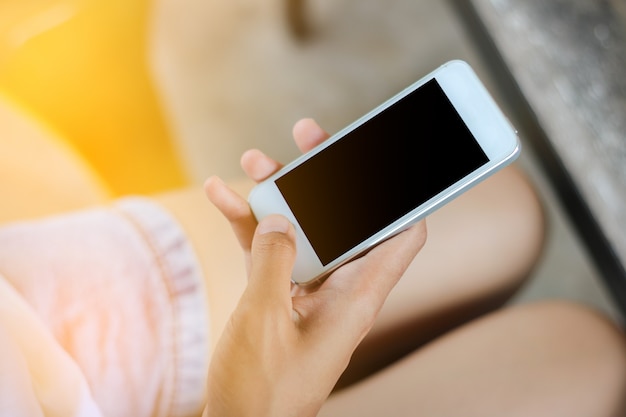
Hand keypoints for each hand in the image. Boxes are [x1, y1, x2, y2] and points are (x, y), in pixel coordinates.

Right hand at [203, 119, 426, 416]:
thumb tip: (281, 217)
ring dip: (279, 195)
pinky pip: (270, 249)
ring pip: (304, 228)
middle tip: (309, 136)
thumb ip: (273, 259)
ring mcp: (309, 290)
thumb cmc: (260, 389)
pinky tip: (221, 197)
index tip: (396, 158)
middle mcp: (340, 288)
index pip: (402, 235)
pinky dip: (249, 224)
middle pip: (347, 218)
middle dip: (328, 175)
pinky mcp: (280, 295)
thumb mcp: (264, 319)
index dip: (407, 196)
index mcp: (356, 296)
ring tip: (254, 161)